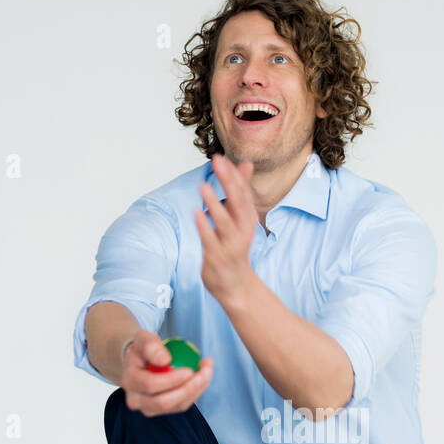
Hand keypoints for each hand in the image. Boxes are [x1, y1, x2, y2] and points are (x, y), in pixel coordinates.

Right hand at [121, 331, 212, 416]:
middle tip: (203, 373)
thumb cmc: (144, 350)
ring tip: (207, 370)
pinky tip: (204, 376)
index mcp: (129, 381)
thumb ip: (151, 345)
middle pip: (163, 403)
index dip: (171, 380)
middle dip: (188, 389)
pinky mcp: (164, 410)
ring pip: (177, 406)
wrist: (142, 362)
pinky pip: (183, 404)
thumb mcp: (144, 339)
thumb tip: (165, 360)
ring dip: (196, 390)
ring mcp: (150, 408)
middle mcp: (136, 400)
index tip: (189, 369)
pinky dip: (197, 391)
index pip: (150, 385)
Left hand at [195, 154, 257, 308]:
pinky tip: (196, 212)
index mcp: (247, 218)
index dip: (233, 175)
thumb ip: (241, 191)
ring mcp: (231, 244)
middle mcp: (243, 229)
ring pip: (224, 222)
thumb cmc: (235, 248)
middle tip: (217, 162)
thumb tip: (245, 164)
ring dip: (215, 203)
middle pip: (238, 202)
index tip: (221, 158)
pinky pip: (210, 239)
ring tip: (204, 186)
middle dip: (228, 181)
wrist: (236, 285)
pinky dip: (204, 226)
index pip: (243, 192)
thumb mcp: (241, 218)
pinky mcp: (218, 257)